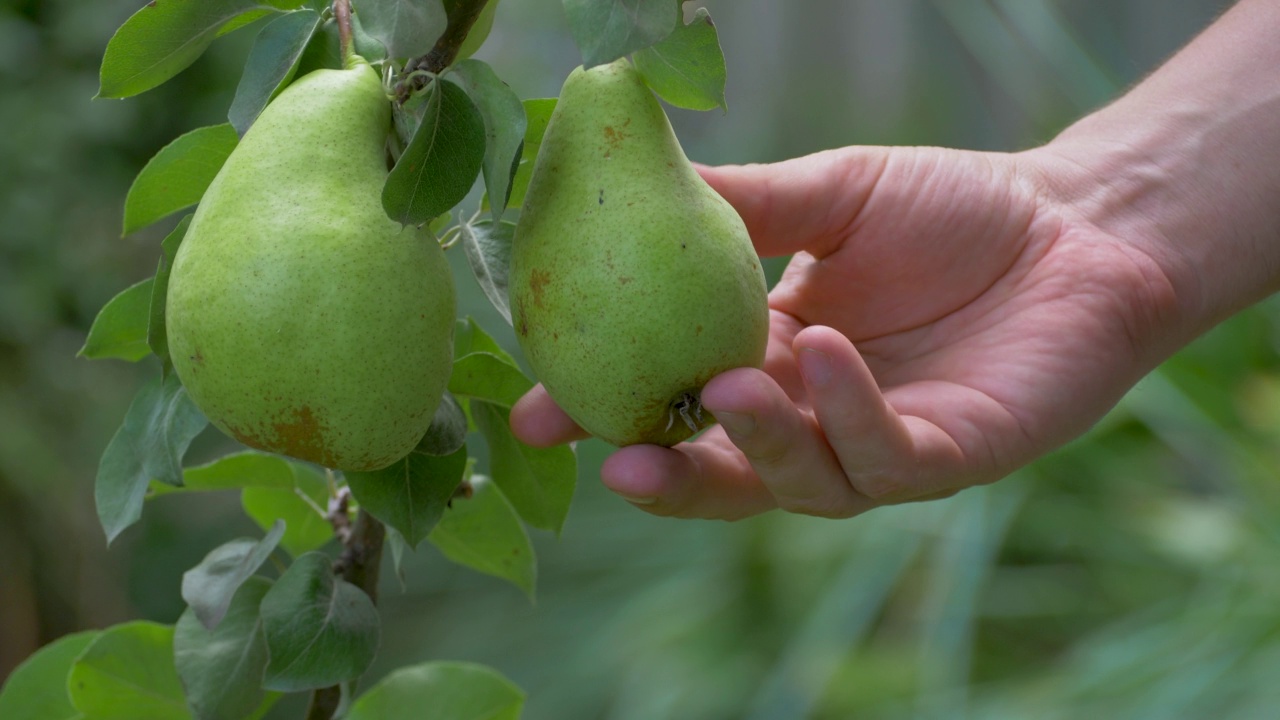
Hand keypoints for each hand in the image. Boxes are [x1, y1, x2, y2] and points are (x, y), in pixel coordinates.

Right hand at [511, 144, 1177, 518]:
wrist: (1077, 222)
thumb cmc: (953, 209)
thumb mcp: (830, 195)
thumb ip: (743, 204)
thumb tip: (635, 181)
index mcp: (770, 361)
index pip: (676, 403)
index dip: (608, 415)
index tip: (539, 414)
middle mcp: (815, 419)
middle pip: (724, 473)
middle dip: (665, 475)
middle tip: (611, 457)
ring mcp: (878, 446)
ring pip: (800, 481)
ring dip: (759, 441)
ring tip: (726, 383)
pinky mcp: (949, 457)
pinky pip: (886, 458)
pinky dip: (849, 412)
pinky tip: (826, 352)